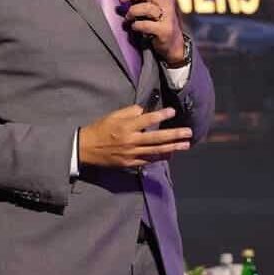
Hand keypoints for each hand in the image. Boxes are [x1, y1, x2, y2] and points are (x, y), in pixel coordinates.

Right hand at [78, 104, 192, 168]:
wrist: (85, 149)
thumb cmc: (99, 129)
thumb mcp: (112, 116)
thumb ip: (129, 112)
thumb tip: (144, 111)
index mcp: (126, 127)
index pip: (147, 119)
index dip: (161, 115)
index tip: (172, 112)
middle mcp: (131, 140)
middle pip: (156, 138)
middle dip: (174, 135)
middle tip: (188, 132)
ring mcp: (131, 154)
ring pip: (156, 151)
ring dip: (172, 148)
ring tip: (186, 145)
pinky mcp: (130, 163)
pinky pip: (148, 160)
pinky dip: (160, 157)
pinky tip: (170, 154)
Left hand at [120, 0, 185, 63]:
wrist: (174, 44)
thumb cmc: (161, 24)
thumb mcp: (157, 8)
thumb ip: (146, 0)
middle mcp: (168, 5)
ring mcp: (168, 17)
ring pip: (147, 8)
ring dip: (133, 12)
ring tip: (128, 17)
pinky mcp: (164, 30)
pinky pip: (146, 24)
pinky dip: (137, 25)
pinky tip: (135, 26)